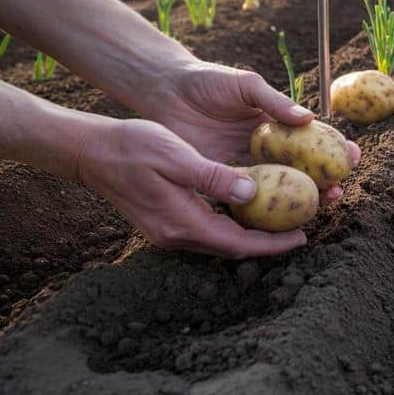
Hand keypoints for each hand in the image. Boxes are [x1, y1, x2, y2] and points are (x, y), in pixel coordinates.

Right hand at [77, 118, 305, 257]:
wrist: (90, 151)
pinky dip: (232, 223)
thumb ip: (214, 177)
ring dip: (251, 233)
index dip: (272, 244)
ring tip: (283, 220)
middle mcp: (175, 235)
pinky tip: (249, 208)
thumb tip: (253, 192)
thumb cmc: (133, 147)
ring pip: (220, 240)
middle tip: (302, 229)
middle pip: (232, 248)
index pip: (237, 244)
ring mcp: (168, 232)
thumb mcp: (177, 156)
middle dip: (268, 242)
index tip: (303, 237)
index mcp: (182, 223)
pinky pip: (208, 230)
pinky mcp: (164, 223)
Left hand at [142, 60, 358, 204]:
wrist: (165, 90)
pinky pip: (241, 195)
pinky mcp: (217, 177)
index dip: (334, 149)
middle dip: (323, 182)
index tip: (354, 157)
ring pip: (276, 187)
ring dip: (297, 199)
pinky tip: (275, 218)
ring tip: (318, 206)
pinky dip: (260, 207)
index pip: (311, 139)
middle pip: (300, 169)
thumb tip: (309, 118)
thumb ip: (274, 101)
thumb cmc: (208, 80)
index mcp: (275, 125)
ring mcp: (242, 164)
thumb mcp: (246, 84)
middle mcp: (263, 149)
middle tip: (338, 190)